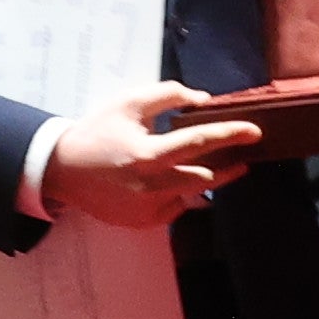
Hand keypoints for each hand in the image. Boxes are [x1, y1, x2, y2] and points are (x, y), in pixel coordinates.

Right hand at [42, 81, 255, 228]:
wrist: (63, 169)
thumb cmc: (97, 131)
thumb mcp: (128, 103)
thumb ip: (167, 95)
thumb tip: (202, 99)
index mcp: (148, 154)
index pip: (199, 142)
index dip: (230, 135)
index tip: (255, 132)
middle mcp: (151, 185)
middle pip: (207, 177)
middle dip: (229, 164)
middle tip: (244, 154)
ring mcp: (148, 208)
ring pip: (194, 194)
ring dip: (208, 179)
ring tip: (221, 166)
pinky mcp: (144, 222)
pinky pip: (176, 208)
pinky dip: (181, 194)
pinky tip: (174, 182)